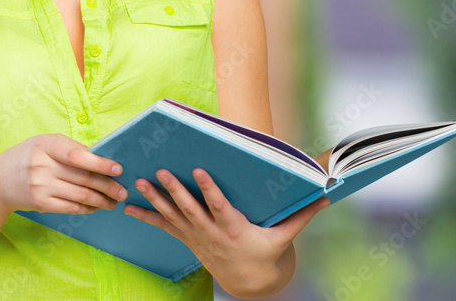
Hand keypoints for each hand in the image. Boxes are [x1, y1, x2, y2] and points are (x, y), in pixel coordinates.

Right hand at [0, 133, 128, 214]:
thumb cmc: (29, 156)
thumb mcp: (46, 143)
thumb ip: (72, 148)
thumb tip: (103, 156)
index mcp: (46, 145)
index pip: (77, 155)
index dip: (100, 163)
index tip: (118, 169)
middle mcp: (42, 166)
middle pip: (83, 178)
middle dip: (108, 186)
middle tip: (123, 191)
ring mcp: (40, 186)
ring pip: (80, 195)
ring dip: (101, 200)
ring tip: (114, 201)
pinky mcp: (40, 204)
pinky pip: (70, 207)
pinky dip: (86, 208)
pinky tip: (96, 206)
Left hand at [123, 167, 330, 295]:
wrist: (249, 283)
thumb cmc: (266, 254)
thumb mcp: (284, 237)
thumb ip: (302, 215)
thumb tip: (326, 196)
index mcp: (234, 229)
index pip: (219, 206)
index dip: (208, 189)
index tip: (197, 171)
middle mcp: (211, 233)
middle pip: (190, 210)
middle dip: (174, 191)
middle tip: (160, 172)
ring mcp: (196, 238)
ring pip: (172, 217)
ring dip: (155, 200)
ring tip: (139, 182)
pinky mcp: (188, 240)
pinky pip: (164, 228)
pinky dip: (146, 217)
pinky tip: (128, 207)